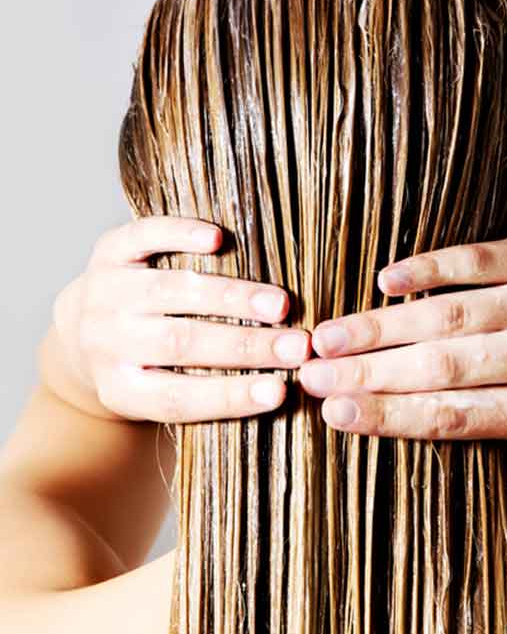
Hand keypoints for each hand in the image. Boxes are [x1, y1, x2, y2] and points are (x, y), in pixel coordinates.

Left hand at [48, 216, 310, 422]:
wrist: (82, 330)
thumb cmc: (144, 367)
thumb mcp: (159, 394)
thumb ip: (207, 392)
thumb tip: (280, 390)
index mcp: (120, 388)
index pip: (178, 398)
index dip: (231, 397)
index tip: (281, 392)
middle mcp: (106, 341)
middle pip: (181, 344)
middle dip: (246, 346)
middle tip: (297, 347)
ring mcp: (106, 293)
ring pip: (172, 291)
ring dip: (232, 298)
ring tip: (280, 305)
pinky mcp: (109, 250)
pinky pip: (143, 237)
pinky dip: (180, 235)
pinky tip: (219, 238)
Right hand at [299, 233, 506, 439]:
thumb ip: (475, 411)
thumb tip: (380, 411)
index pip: (451, 418)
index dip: (388, 417)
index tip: (333, 415)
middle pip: (440, 368)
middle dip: (367, 374)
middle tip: (308, 375)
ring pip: (448, 317)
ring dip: (380, 327)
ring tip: (327, 337)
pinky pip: (473, 261)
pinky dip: (425, 270)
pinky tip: (383, 281)